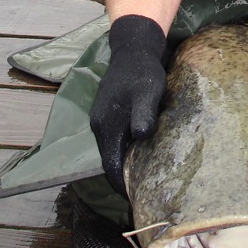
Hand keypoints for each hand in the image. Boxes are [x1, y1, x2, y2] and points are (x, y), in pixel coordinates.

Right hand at [90, 14, 167, 194]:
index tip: (139, 198)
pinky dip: (127, 150)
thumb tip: (140, 136)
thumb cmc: (142, 72)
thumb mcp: (148, 92)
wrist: (133, 49)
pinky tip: (143, 152)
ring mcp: (102, 120)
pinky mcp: (108, 114)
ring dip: (127, 163)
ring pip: (113, 150)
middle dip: (126, 178)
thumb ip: (143, 114)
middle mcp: (100, 126)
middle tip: (147, 190)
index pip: (111, 166)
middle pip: (111, 161)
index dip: (123, 185)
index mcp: (107, 126)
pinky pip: (116, 140)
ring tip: (147, 176)